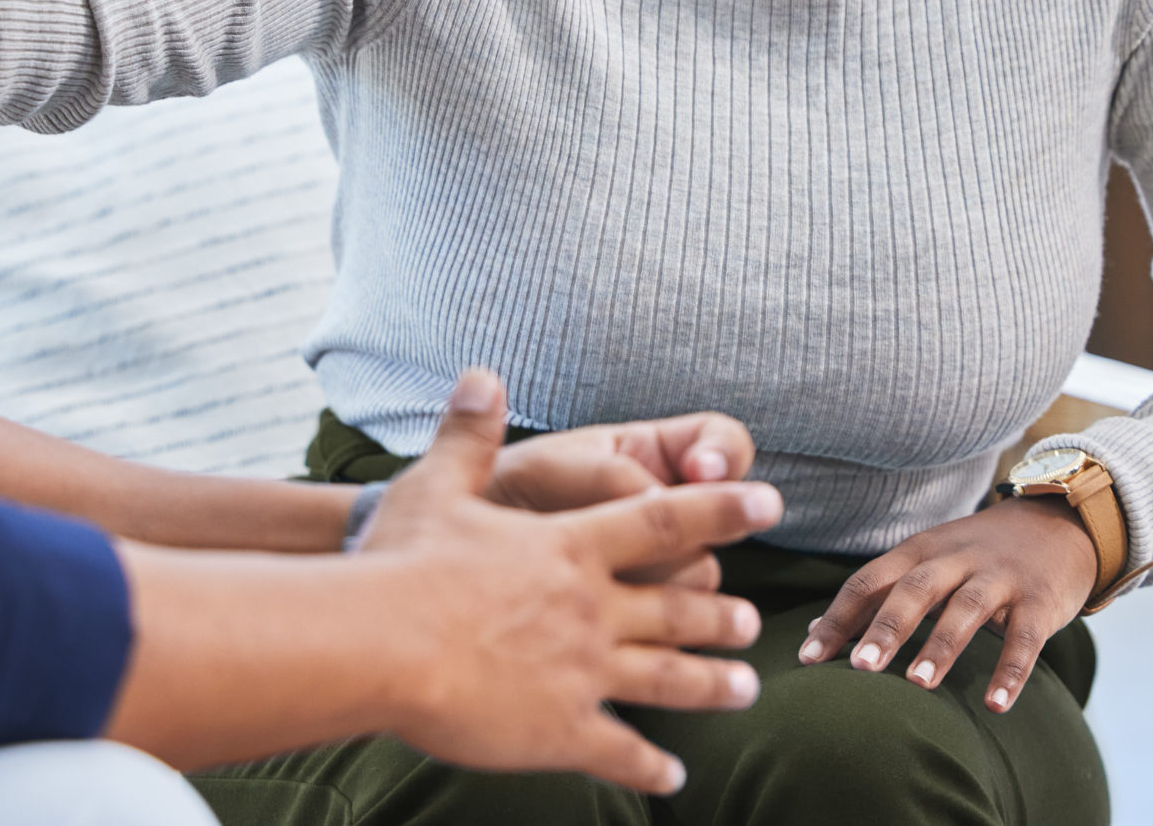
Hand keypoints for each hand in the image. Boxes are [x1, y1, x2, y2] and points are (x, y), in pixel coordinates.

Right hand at [362, 370, 782, 793]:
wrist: (382, 644)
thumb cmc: (403, 561)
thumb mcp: (436, 483)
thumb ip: (469, 432)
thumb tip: (482, 374)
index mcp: (571, 546)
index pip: (666, 519)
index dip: (722, 509)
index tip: (770, 502)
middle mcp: (592, 607)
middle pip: (678, 606)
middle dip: (720, 613)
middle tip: (754, 618)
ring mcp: (584, 672)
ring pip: (669, 679)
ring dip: (712, 684)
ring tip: (747, 689)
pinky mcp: (561, 730)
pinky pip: (620, 751)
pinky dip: (650, 766)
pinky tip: (673, 777)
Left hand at [795, 498, 1096, 713]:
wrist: (1058, 525)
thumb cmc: (977, 555)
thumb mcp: (926, 561)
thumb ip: (876, 593)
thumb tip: (811, 631)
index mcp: (919, 550)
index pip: (869, 582)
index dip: (838, 618)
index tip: (807, 658)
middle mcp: (955, 558)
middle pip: (914, 589)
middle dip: (885, 627)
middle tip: (859, 668)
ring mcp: (999, 577)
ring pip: (966, 609)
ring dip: (940, 646)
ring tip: (917, 685)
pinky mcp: (1039, 600)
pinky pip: (1025, 638)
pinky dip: (1011, 671)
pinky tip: (995, 704)